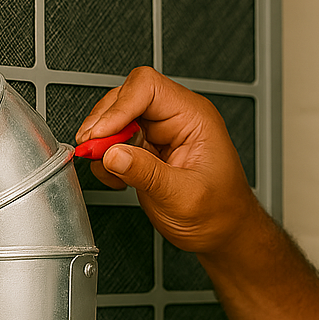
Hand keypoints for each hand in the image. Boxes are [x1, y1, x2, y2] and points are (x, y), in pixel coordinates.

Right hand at [76, 67, 257, 254]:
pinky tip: (115, 177)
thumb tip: (112, 154)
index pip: (148, 87)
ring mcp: (160, 134)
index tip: (101, 134)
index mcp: (194, 117)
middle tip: (94, 151)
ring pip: (115, 119)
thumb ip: (147, 174)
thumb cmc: (221, 211)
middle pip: (125, 98)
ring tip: (105, 166)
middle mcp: (176, 119)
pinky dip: (105, 158)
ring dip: (102, 142)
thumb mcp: (185, 196)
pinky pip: (115, 142)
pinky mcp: (146, 152)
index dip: (118, 106)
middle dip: (104, 124)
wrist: (225, 232)